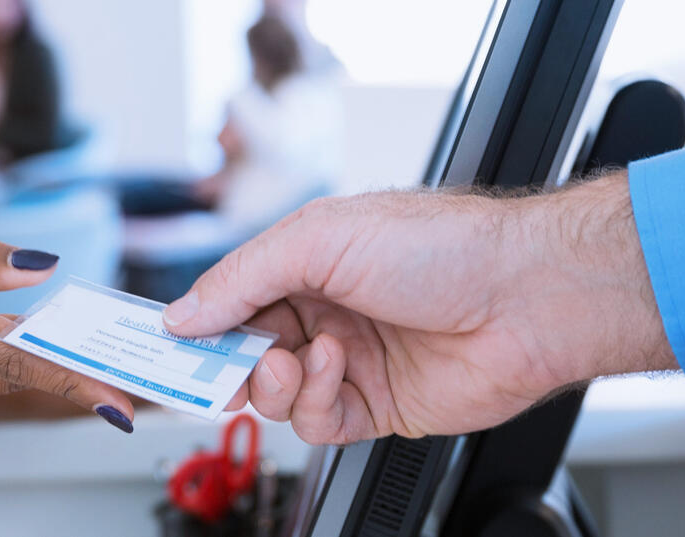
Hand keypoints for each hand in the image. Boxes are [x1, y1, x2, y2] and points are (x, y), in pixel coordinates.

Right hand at [162, 172, 674, 442]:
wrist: (528, 297)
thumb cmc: (444, 246)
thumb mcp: (319, 238)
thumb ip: (241, 279)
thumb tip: (183, 315)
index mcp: (306, 260)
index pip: (228, 297)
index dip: (193, 321)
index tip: (156, 341)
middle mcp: (324, 309)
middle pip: (240, 351)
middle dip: (223, 360)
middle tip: (210, 365)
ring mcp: (348, 360)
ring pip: (271, 393)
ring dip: (272, 380)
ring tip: (299, 357)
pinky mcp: (375, 407)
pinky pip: (315, 422)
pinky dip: (313, 401)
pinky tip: (336, 369)